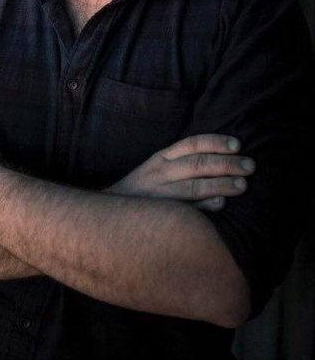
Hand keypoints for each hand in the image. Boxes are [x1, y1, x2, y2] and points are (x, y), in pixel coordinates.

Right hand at [106, 134, 254, 210]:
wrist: (110, 217)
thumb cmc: (143, 192)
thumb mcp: (156, 169)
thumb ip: (181, 162)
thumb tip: (220, 159)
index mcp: (161, 158)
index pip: (192, 144)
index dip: (216, 143)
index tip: (237, 145)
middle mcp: (161, 173)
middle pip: (198, 164)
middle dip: (227, 164)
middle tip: (250, 166)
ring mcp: (161, 195)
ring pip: (195, 186)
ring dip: (221, 185)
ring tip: (243, 185)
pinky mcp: (162, 215)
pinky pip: (188, 210)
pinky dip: (206, 207)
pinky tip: (221, 205)